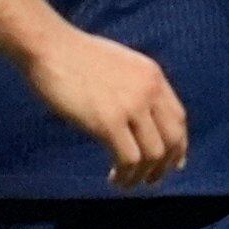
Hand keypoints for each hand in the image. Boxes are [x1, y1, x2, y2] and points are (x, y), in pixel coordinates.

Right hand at [25, 30, 190, 190]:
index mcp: (152, 76)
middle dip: (165, 165)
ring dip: (142, 175)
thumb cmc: (74, 56)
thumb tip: (138, 114)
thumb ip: (134, 86)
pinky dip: (126, 175)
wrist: (50, 47)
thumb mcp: (118, 64)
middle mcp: (148, 90)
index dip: (178, 145)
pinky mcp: (108, 122)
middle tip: (150, 180)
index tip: (172, 163)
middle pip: (173, 139)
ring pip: (154, 154)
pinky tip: (114, 177)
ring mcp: (131, 106)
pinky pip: (129, 159)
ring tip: (126, 181)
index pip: (178, 118)